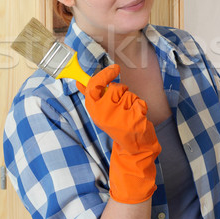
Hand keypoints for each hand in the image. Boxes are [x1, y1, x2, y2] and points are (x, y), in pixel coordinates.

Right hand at [77, 65, 160, 203]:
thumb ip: (91, 96)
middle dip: (122, 93)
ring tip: (129, 115)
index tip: (114, 68)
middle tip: (122, 106)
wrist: (134, 149)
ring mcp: (119, 118)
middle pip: (115, 88)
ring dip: (132, 101)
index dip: (102, 75)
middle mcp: (104, 115)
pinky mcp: (134, 120)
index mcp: (94, 111)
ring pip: (129, 95)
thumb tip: (79, 82)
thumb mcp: (101, 113)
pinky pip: (139, 102)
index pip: (93, 86)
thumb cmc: (118, 127)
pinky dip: (141, 108)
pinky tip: (137, 119)